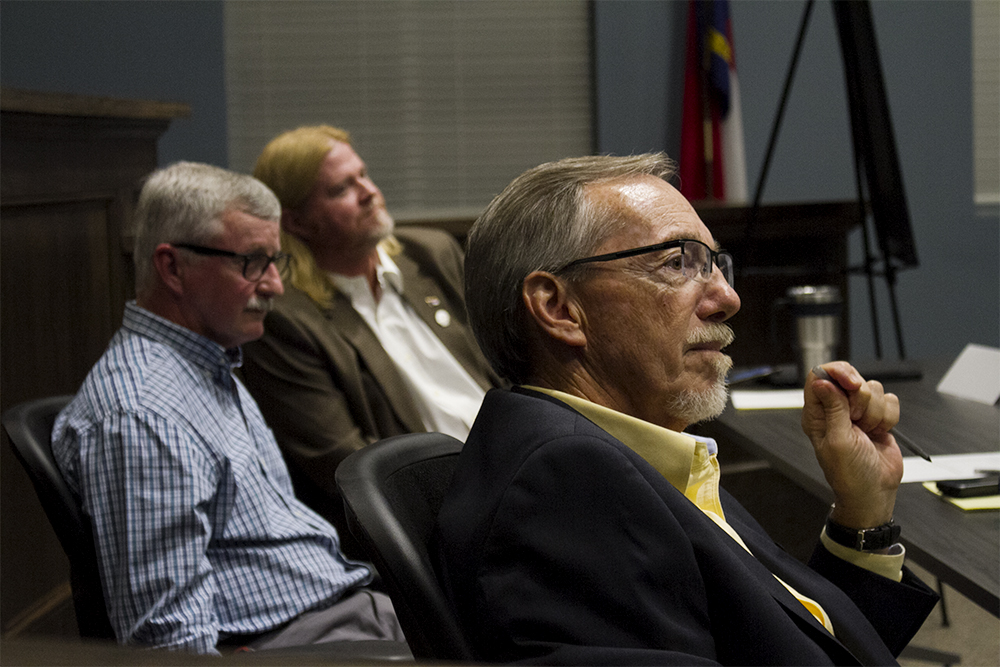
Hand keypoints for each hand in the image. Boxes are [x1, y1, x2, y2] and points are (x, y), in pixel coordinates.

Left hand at [801, 362, 901, 528]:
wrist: (874, 491)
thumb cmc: (850, 474)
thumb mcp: (838, 442)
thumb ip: (833, 409)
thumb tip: (821, 382)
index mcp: (817, 413)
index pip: (820, 376)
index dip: (838, 373)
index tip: (853, 384)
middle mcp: (836, 409)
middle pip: (850, 377)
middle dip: (861, 397)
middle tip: (857, 420)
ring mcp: (857, 412)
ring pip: (873, 389)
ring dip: (875, 412)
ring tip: (868, 432)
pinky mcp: (878, 417)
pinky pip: (889, 401)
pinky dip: (889, 417)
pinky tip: (880, 432)